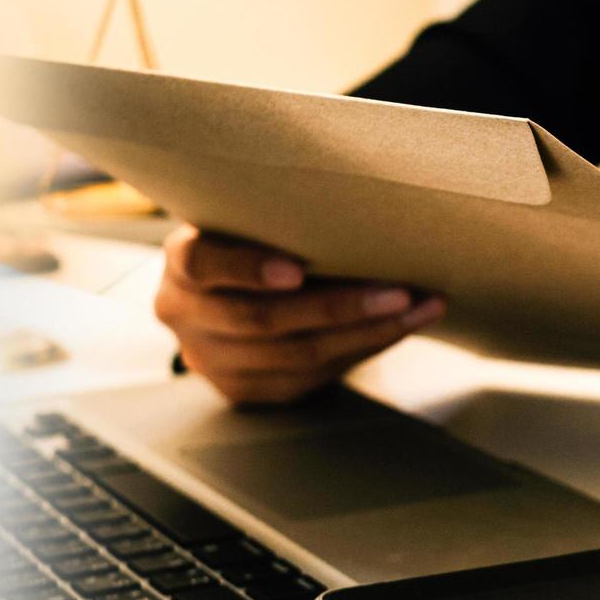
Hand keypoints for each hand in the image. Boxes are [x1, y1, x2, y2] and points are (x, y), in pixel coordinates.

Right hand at [155, 226, 445, 403]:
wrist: (227, 291)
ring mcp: (210, 360)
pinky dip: (360, 350)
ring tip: (416, 309)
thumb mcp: (246, 220)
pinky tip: (398, 329)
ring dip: (366, 332)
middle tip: (398, 291)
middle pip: (262, 319)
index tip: (297, 269)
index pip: (203, 263)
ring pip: (296, 354)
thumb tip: (365, 209)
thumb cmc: (252, 238)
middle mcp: (185, 315)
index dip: (248, 268)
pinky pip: (310, 376)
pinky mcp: (242, 390)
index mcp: (182, 263)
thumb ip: (276, 218)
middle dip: (338, 306)